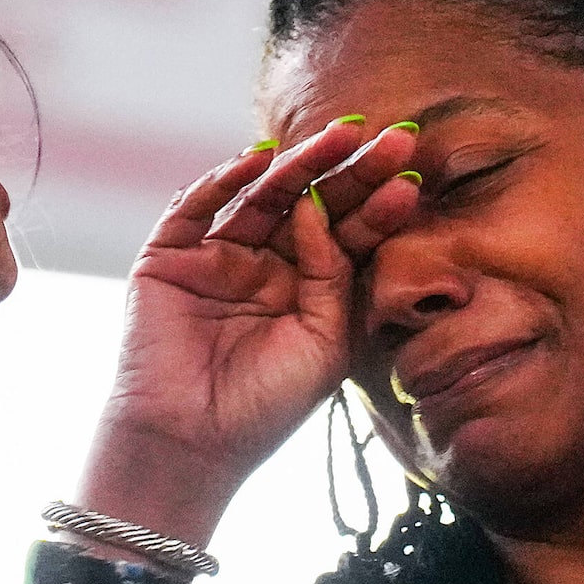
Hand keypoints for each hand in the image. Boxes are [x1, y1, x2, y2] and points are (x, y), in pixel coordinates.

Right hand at [79, 118, 422, 547]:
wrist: (192, 447)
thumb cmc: (266, 405)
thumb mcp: (326, 340)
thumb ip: (331, 272)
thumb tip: (316, 206)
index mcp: (307, 287)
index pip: (348, 233)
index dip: (378, 204)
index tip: (414, 175)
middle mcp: (264, 264)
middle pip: (312, 203)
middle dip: (351, 171)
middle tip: (393, 137)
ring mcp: (217, 256)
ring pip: (261, 196)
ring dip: (299, 164)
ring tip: (340, 137)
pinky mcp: (169, 258)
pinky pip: (195, 207)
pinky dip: (222, 180)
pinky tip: (258, 159)